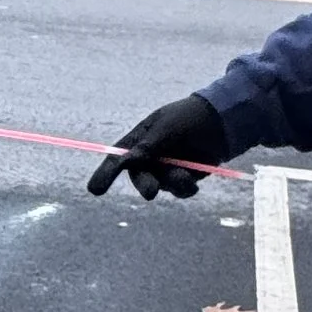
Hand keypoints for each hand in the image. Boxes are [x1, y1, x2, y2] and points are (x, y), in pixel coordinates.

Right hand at [86, 93, 227, 200]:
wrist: (217, 122)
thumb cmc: (185, 119)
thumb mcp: (165, 127)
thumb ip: (148, 145)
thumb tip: (129, 159)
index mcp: (136, 143)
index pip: (116, 160)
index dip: (104, 175)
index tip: (94, 190)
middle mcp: (147, 161)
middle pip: (140, 179)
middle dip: (145, 185)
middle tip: (150, 192)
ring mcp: (164, 172)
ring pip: (163, 186)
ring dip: (173, 181)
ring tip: (186, 174)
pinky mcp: (182, 181)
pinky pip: (179, 191)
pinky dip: (186, 187)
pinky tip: (194, 180)